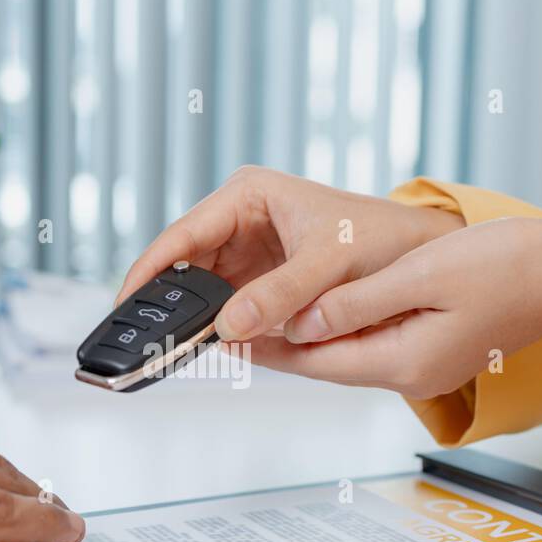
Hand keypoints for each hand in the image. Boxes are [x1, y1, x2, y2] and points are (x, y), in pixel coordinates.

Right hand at [116, 166, 463, 340]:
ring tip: (169, 346)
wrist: (416, 256)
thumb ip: (281, 294)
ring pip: (201, 289)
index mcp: (248, 195)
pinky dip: (216, 326)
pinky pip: (225, 306)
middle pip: (184, 263)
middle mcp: (239, 219)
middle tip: (143, 336)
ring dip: (192, 316)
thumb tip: (228, 327)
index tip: (125, 302)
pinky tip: (204, 345)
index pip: (183, 233)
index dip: (150, 269)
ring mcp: (246, 252)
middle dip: (167, 299)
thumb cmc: (379, 239)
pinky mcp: (258, 281)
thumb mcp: (330, 262)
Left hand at [245, 217, 541, 398]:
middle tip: (228, 330)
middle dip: (278, 349)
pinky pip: (375, 344)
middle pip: (327, 364)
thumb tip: (302, 320)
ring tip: (261, 319)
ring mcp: (428, 364)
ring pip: (349, 355)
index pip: (316, 362)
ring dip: (307, 340)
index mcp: (406, 362)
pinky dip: (341, 330)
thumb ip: (357, 301)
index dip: (266, 351)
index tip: (225, 339)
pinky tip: (320, 312)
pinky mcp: (438, 347)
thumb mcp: (421, 276)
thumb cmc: (508, 265)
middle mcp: (413, 373)